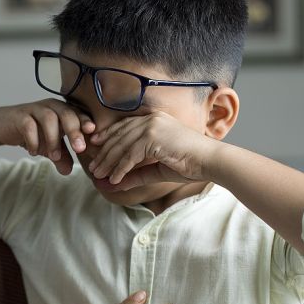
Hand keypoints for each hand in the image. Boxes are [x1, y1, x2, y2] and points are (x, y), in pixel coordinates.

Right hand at [0, 99, 94, 175]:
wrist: (5, 125)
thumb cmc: (33, 132)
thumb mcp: (49, 146)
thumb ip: (61, 156)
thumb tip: (68, 171)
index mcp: (63, 111)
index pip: (78, 114)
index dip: (86, 122)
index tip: (93, 133)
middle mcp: (51, 107)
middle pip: (66, 114)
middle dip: (75, 131)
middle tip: (79, 149)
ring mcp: (35, 110)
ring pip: (48, 119)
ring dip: (53, 139)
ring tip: (54, 156)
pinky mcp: (20, 116)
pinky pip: (29, 126)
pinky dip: (33, 140)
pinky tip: (34, 152)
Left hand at [87, 112, 218, 188]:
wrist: (210, 162)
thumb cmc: (189, 164)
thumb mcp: (157, 169)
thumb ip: (136, 173)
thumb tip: (114, 183)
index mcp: (154, 119)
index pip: (124, 127)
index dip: (107, 137)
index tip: (95, 149)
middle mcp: (151, 119)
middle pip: (119, 136)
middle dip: (104, 153)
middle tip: (93, 168)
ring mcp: (152, 126)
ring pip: (121, 146)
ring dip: (108, 162)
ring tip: (99, 175)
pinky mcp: (153, 137)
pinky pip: (130, 155)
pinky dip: (120, 168)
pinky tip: (114, 179)